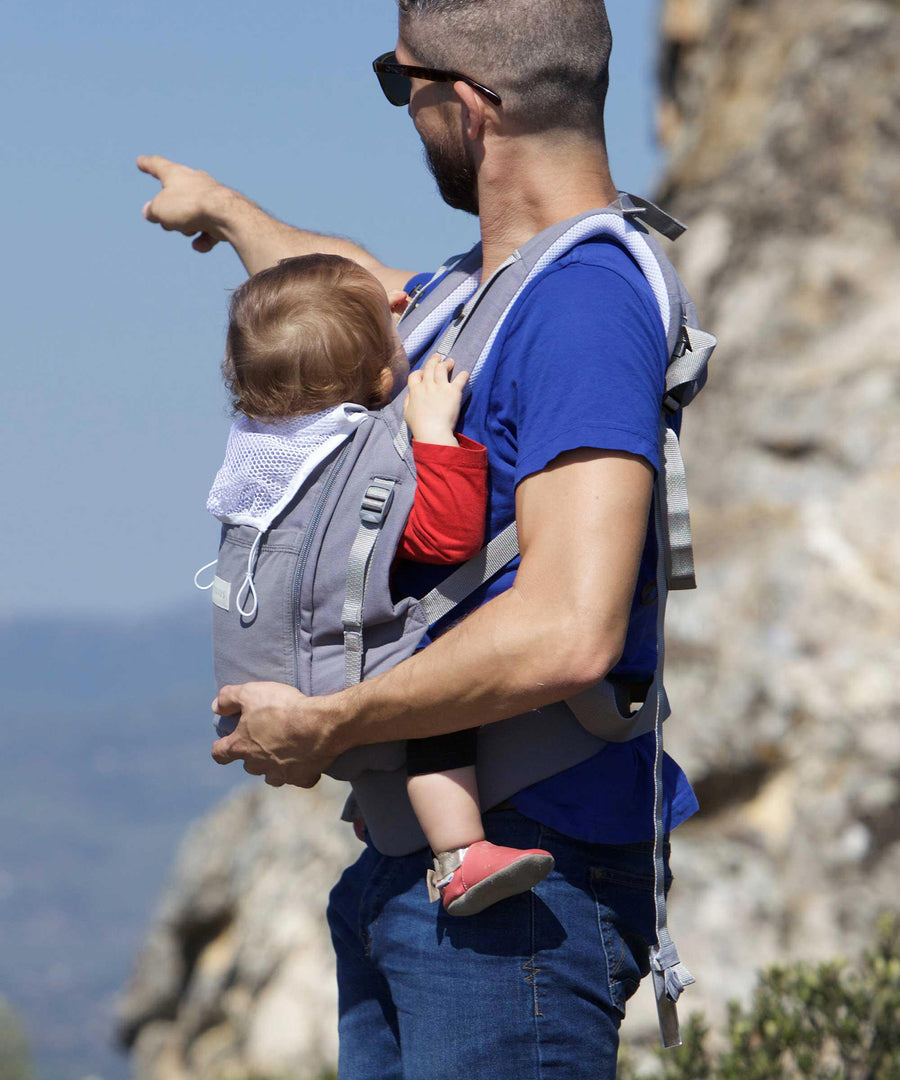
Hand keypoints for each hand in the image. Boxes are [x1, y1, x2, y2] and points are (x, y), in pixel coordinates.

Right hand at [137, 155, 232, 252]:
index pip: (157, 166)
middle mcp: (195, 182)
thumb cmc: (189, 205)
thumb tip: (150, 212)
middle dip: (170, 213)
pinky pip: (208, 231)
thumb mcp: (160, 209)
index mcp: (176, 174)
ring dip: (187, 228)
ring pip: (191, 217)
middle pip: (175, 199)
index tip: (141, 161)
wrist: (226, 214)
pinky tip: (201, 244)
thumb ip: (152, 211)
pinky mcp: (224, 215)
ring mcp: (211, 198)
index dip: (147, 164)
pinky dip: (204, 240)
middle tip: (169, 221)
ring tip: (190, 227)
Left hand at [211, 681, 340, 787]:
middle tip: (264, 739)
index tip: (224, 743)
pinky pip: (298, 779)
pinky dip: (300, 772)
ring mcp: (280, 774)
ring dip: (273, 766)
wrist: (320, 725)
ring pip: (271, 776)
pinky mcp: (302, 778)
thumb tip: (216, 706)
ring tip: (283, 752)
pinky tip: (307, 761)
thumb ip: (229, 698)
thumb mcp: (251, 693)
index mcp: (242, 746)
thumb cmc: (283, 708)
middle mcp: (258, 765)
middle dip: (253, 754)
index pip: (220, 753)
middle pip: (248, 765)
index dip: (220, 747)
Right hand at [403, 353, 468, 445]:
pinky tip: (465, 374)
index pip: (415, 375)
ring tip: (451, 362)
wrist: (433, 431)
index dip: (419, 372)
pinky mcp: (453, 391)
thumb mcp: (407, 413)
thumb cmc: (419, 425)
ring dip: (447, 363)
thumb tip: (409, 395)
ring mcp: (440, 387)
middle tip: (438, 357)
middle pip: (429, 367)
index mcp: (415, 391)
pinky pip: (460, 379)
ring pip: (442, 368)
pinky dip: (463, 375)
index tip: (423, 373)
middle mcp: (427, 385)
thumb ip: (407, 401)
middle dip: (434, 360)